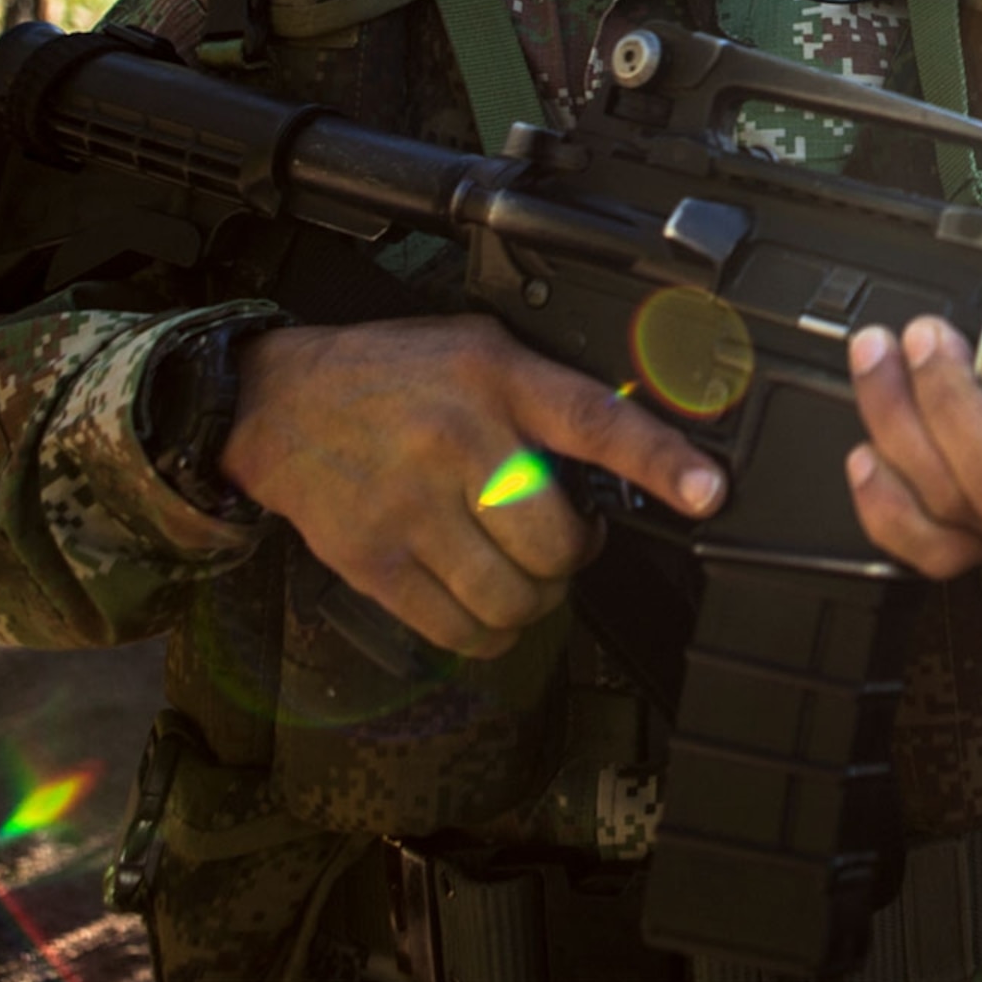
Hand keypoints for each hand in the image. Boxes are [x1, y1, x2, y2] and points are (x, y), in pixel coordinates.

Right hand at [220, 315, 724, 657]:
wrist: (275, 403)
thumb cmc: (391, 374)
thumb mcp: (479, 350)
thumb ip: (546, 393)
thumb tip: (624, 452)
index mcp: (498, 380)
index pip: (595, 421)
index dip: (659, 459)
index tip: (707, 490)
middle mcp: (460, 443)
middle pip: (556, 541)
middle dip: (575, 556)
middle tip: (563, 539)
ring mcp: (414, 509)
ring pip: (514, 596)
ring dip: (534, 600)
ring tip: (521, 572)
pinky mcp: (375, 562)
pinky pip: (459, 629)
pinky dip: (488, 632)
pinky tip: (483, 602)